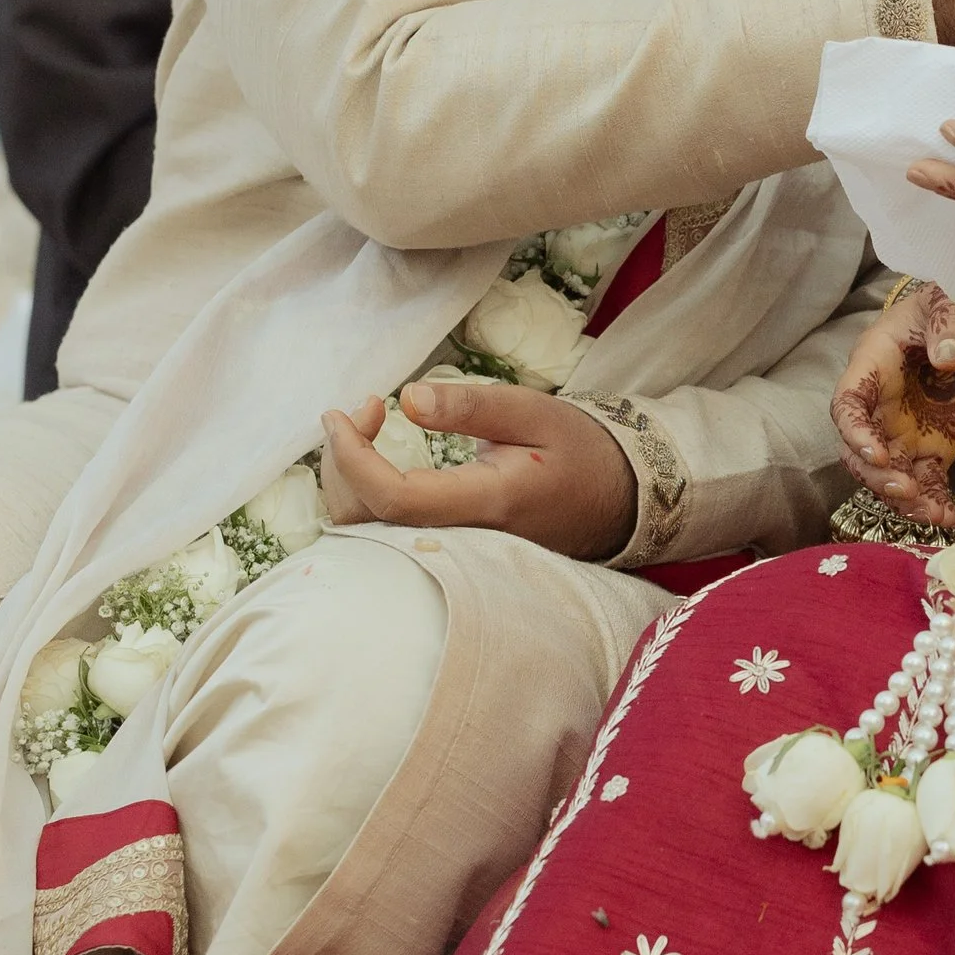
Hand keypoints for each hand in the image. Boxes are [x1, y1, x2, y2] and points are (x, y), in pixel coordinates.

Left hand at [319, 377, 637, 560]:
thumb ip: (470, 406)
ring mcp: (454, 553)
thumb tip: (406, 400)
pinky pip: (385, 533)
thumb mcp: (532, 411)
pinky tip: (377, 454)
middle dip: (344, 460)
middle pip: (368, 521)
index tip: (339, 414)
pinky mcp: (448, 551)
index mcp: (487, 503)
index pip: (395, 500)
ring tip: (369, 421)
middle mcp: (464, 541)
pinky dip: (366, 491)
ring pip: (369, 533)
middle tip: (364, 407)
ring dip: (351, 475)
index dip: (353, 460)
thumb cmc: (577, 451)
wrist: (616, 500)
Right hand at [829, 283, 954, 531]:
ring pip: (889, 474)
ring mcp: (904, 430)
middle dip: (877, 475)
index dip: (855, 433)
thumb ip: (948, 326)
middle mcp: (881, 405)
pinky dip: (934, 501)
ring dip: (905, 498)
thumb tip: (946, 359)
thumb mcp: (953, 300)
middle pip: (860, 451)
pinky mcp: (932, 446)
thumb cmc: (953, 299)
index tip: (876, 453)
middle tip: (908, 489)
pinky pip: (926, 480)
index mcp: (874, 366)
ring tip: (932, 515)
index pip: (848, 404)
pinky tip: (948, 519)